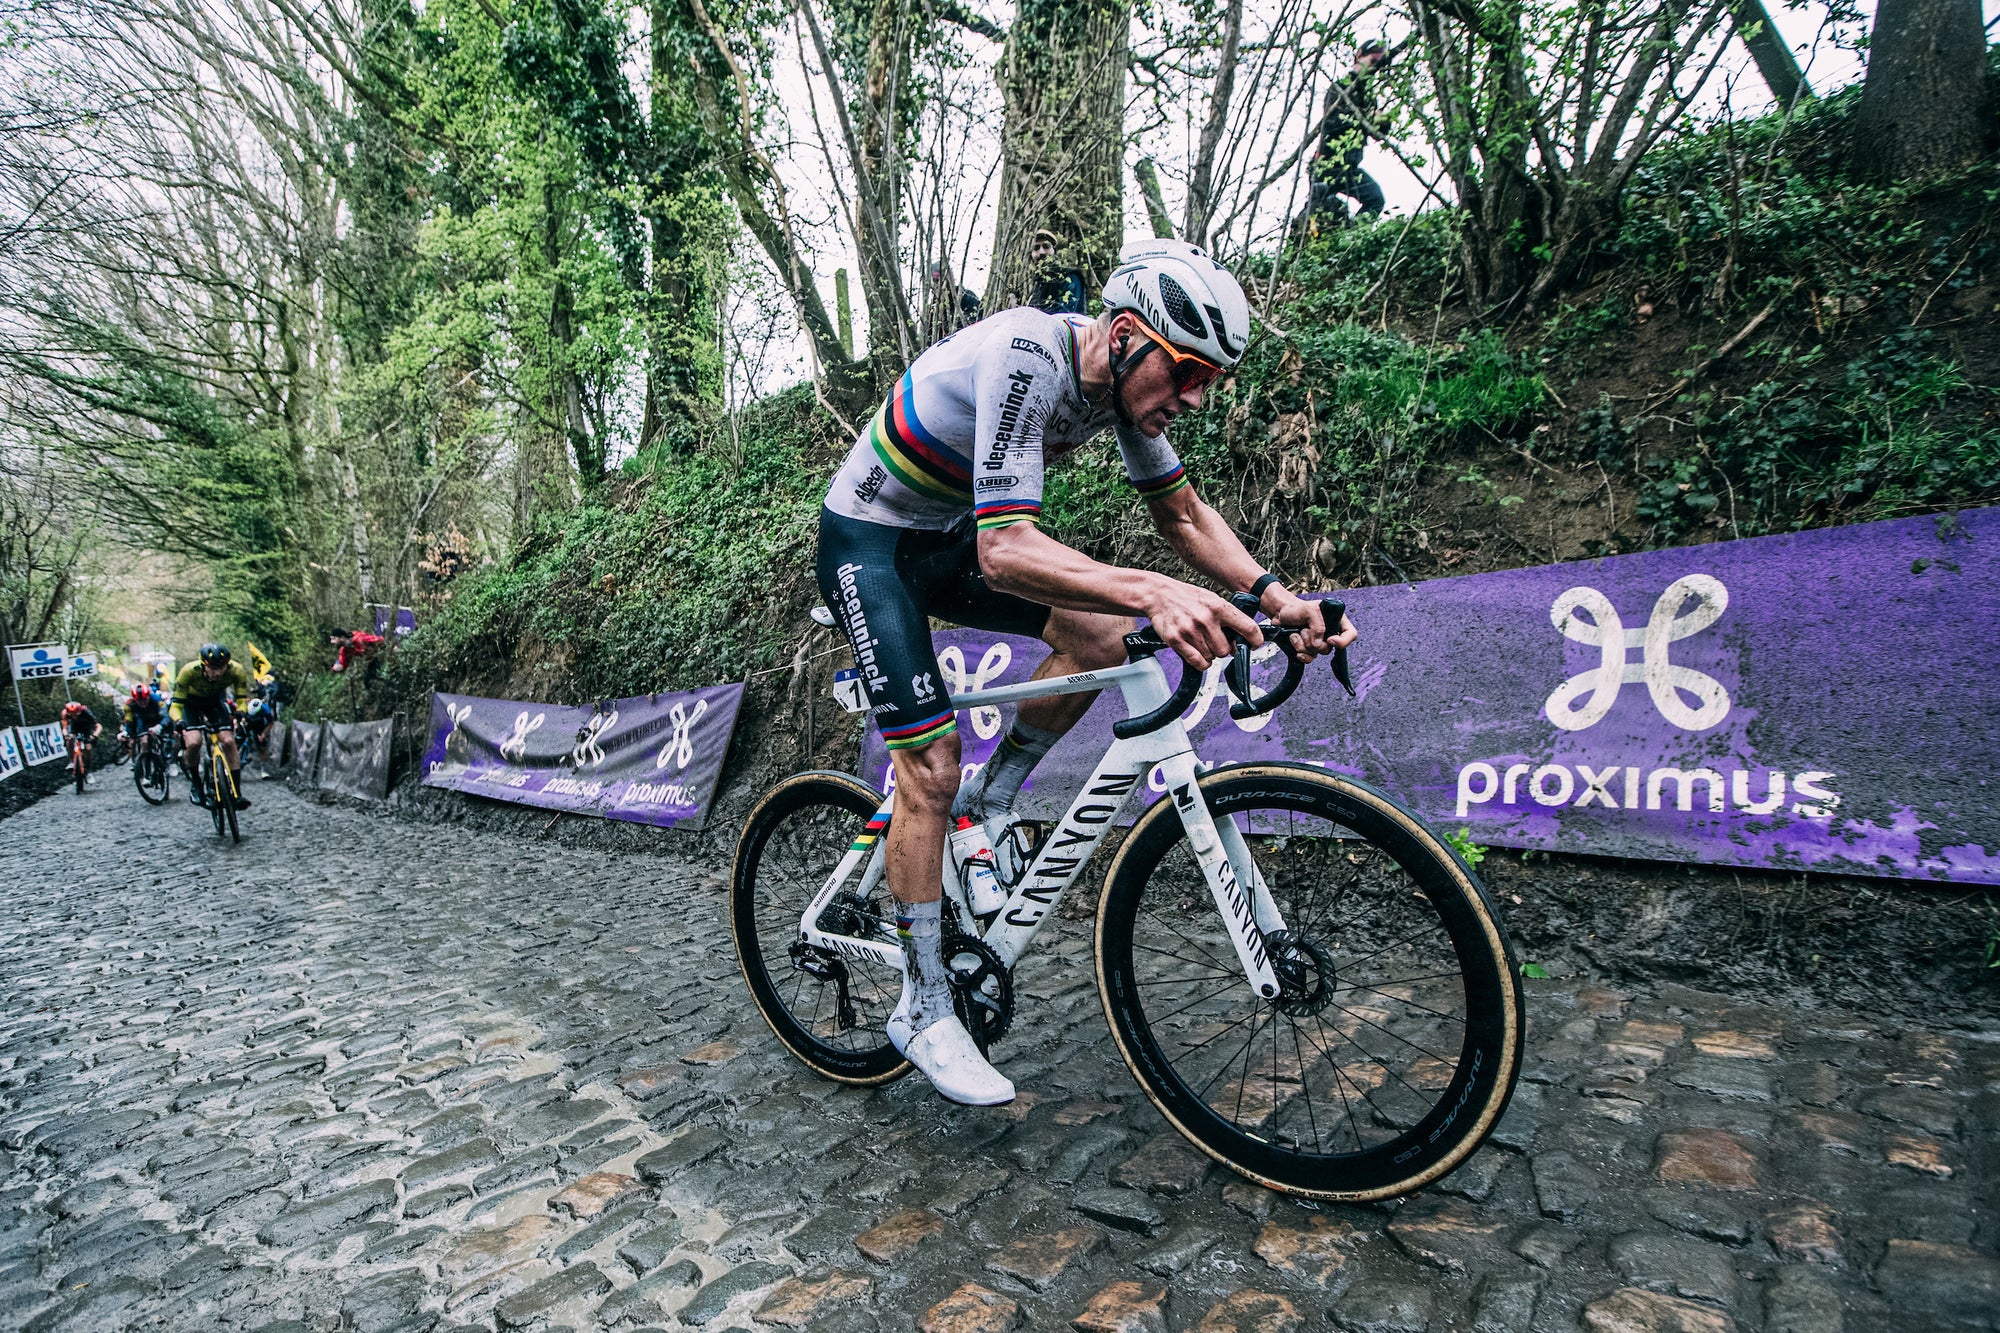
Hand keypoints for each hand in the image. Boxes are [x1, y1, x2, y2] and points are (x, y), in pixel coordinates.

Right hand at [1145, 576, 1261, 668]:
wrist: (1159, 595)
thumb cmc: (1187, 598)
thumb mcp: (1212, 600)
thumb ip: (1228, 617)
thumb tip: (1242, 639)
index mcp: (1219, 607)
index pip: (1247, 628)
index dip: (1255, 640)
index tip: (1254, 645)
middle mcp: (1206, 619)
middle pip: (1226, 650)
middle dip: (1223, 650)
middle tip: (1215, 641)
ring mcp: (1190, 631)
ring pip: (1212, 658)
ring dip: (1209, 655)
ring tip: (1201, 642)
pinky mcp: (1177, 640)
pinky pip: (1198, 662)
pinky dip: (1201, 663)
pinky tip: (1198, 653)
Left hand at [1262, 587, 1357, 661]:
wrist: (1281, 614)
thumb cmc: (1297, 609)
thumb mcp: (1309, 610)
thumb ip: (1318, 625)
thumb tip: (1318, 643)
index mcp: (1336, 620)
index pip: (1351, 635)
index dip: (1342, 641)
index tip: (1329, 639)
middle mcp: (1330, 633)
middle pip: (1330, 648)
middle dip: (1314, 641)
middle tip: (1304, 629)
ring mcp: (1320, 643)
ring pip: (1317, 653)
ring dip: (1304, 644)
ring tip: (1297, 632)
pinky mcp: (1309, 650)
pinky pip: (1309, 659)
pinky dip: (1300, 653)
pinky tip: (1294, 642)